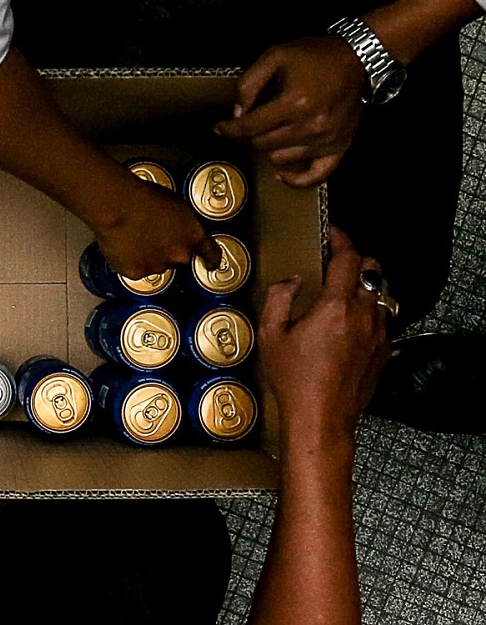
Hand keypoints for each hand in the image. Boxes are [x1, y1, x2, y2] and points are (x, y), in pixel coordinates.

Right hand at [93, 178, 221, 277]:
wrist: (116, 205)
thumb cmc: (142, 195)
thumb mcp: (174, 203)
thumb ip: (181, 222)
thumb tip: (176, 226)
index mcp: (193, 235)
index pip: (212, 254)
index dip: (211, 259)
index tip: (210, 263)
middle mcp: (179, 255)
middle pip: (178, 259)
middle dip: (168, 250)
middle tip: (153, 236)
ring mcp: (157, 266)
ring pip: (155, 265)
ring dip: (148, 255)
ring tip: (134, 237)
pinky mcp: (136, 272)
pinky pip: (134, 269)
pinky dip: (129, 261)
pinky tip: (124, 245)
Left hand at [214, 37, 365, 187]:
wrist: (357, 58)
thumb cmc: (315, 56)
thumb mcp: (275, 56)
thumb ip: (248, 84)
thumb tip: (237, 115)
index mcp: (294, 103)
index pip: (249, 127)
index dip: (229, 129)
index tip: (220, 129)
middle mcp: (310, 126)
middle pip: (262, 144)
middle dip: (251, 133)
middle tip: (254, 120)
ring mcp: (326, 140)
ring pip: (280, 158)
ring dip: (271, 146)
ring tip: (276, 129)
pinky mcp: (339, 148)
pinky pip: (314, 176)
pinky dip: (296, 179)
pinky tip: (282, 174)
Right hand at [258, 227, 388, 447]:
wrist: (321, 418)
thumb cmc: (294, 380)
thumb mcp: (270, 335)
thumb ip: (279, 298)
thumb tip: (293, 281)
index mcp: (335, 306)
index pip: (348, 257)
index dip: (341, 238)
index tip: (331, 234)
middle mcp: (363, 315)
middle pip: (373, 269)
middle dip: (355, 259)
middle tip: (335, 262)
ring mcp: (378, 333)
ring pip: (380, 293)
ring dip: (363, 286)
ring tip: (340, 293)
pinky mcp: (384, 351)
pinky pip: (382, 318)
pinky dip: (368, 311)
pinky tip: (347, 323)